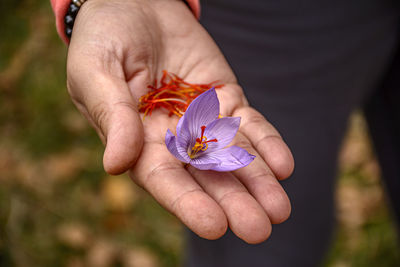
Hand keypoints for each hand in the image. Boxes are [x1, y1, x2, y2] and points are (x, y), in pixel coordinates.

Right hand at [67, 0, 293, 243]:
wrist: (133, 4)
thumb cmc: (104, 38)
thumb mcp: (96, 71)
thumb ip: (111, 115)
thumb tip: (116, 165)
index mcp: (137, 142)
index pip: (163, 180)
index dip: (187, 203)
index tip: (214, 225)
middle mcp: (173, 139)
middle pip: (205, 177)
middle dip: (233, 202)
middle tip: (259, 229)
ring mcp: (202, 119)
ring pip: (233, 155)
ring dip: (257, 181)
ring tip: (280, 209)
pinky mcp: (224, 97)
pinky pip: (247, 122)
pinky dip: (265, 142)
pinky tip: (283, 166)